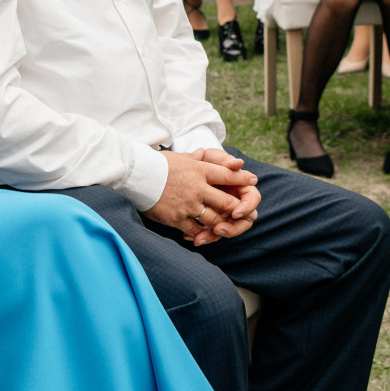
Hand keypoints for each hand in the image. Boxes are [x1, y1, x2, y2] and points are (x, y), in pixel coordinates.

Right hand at [140, 150, 256, 245]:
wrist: (136, 176)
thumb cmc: (158, 164)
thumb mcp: (182, 157)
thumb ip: (201, 159)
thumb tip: (215, 157)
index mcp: (199, 170)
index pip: (227, 175)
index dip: (242, 179)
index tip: (252, 180)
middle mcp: (197, 188)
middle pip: (227, 201)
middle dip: (237, 207)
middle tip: (243, 211)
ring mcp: (188, 205)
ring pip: (214, 218)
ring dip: (221, 223)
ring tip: (225, 225)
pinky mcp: (177, 218)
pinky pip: (195, 229)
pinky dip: (201, 232)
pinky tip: (202, 234)